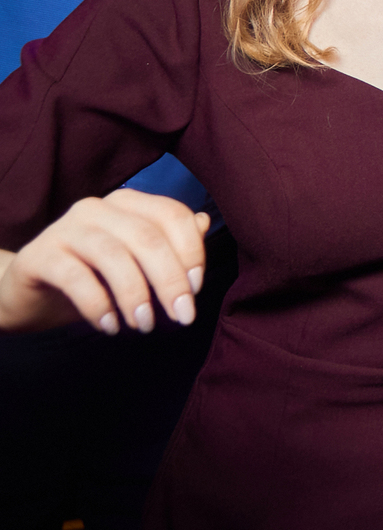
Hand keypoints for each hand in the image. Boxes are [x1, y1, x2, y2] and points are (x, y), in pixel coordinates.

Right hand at [0, 190, 209, 334]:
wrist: (30, 296)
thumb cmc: (93, 278)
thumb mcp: (136, 263)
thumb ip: (170, 243)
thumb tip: (205, 223)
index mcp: (128, 203)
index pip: (173, 216)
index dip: (192, 252)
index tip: (196, 290)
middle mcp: (97, 208)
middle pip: (147, 237)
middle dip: (170, 280)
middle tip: (182, 316)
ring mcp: (65, 228)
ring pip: (114, 255)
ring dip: (135, 295)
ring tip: (144, 325)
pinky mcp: (39, 255)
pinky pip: (76, 278)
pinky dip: (99, 305)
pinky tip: (110, 326)